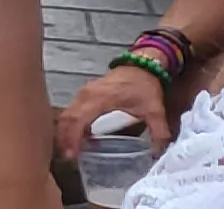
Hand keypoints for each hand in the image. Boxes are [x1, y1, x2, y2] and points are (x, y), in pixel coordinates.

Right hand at [58, 57, 174, 158]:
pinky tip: (80, 138)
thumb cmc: (144, 86)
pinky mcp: (85, 94)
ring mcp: (83, 93)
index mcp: (99, 99)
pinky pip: (72, 110)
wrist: (141, 65)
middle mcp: (86, 95)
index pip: (78, 119)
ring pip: (67, 114)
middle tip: (68, 158)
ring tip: (71, 151)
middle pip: (67, 118)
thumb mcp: (155, 110)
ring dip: (66, 132)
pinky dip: (71, 125)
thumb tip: (157, 154)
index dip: (73, 138)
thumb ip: (158, 132)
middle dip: (64, 138)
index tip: (72, 155)